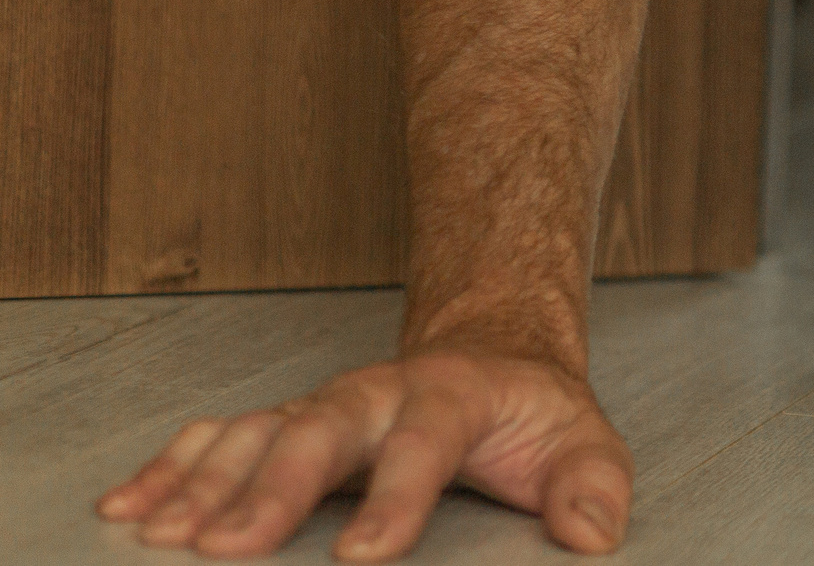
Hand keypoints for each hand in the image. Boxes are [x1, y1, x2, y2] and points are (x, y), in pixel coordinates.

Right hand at [94, 346, 632, 560]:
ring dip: (204, 482)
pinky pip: (222, 437)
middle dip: (270, 489)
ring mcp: (326, 406)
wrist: (491, 355)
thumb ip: (592, 483)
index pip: (425, 441)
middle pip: (321, 430)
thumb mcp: (583, 439)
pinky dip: (173, 468)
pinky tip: (131, 505)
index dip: (396, 497)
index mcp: (454, 394)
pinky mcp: (289, 422)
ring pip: (258, 432)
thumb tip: (594, 533)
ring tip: (157, 534)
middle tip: (225, 547)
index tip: (363, 555)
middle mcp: (378, 393)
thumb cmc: (530, 414)